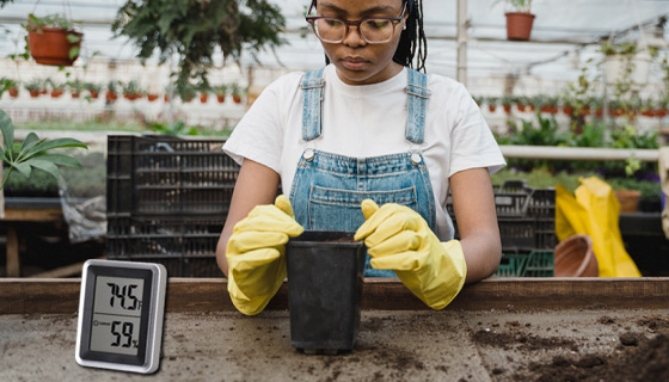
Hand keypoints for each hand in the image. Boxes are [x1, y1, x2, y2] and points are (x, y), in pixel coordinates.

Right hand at [226, 195, 303, 314]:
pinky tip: (273, 254)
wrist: (260, 285)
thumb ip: (283, 218)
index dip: (280, 217)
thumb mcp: (282, 237)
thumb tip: (281, 199)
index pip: (262, 213)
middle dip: (278, 225)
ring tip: (284, 239)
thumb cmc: (271, 258)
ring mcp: (234, 250)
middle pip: (255, 223)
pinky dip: (259, 256)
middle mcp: (239, 233)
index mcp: (249, 222)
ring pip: (246, 239)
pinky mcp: (235, 267)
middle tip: (295, 231)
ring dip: (267, 237)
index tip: (298, 228)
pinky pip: (244, 260)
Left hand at [354, 199, 466, 309]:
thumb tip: (365, 203)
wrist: (435, 269)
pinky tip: (376, 263)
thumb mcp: (393, 231)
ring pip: (406, 240)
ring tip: (371, 254)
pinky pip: (409, 259)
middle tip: (367, 244)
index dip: (372, 222)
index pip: (390, 210)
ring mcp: (424, 242)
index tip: (359, 235)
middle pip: (401, 221)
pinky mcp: (425, 261)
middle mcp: (418, 225)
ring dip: (384, 247)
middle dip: (380, 232)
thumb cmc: (408, 248)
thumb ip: (379, 218)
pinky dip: (389, 261)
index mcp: (408, 215)